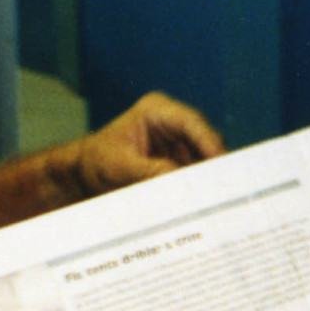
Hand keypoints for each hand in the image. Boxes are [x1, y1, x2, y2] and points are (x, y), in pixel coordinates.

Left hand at [56, 91, 227, 196]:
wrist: (85, 175)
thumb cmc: (96, 162)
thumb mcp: (119, 167)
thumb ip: (149, 172)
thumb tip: (178, 179)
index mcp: (156, 110)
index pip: (191, 122)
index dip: (209, 142)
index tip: (220, 162)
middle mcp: (172, 122)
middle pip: (205, 139)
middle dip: (214, 162)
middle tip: (224, 186)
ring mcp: (179, 141)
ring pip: (206, 157)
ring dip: (208, 176)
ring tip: (215, 197)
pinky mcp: (181, 160)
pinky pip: (198, 172)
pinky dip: (201, 185)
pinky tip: (205, 200)